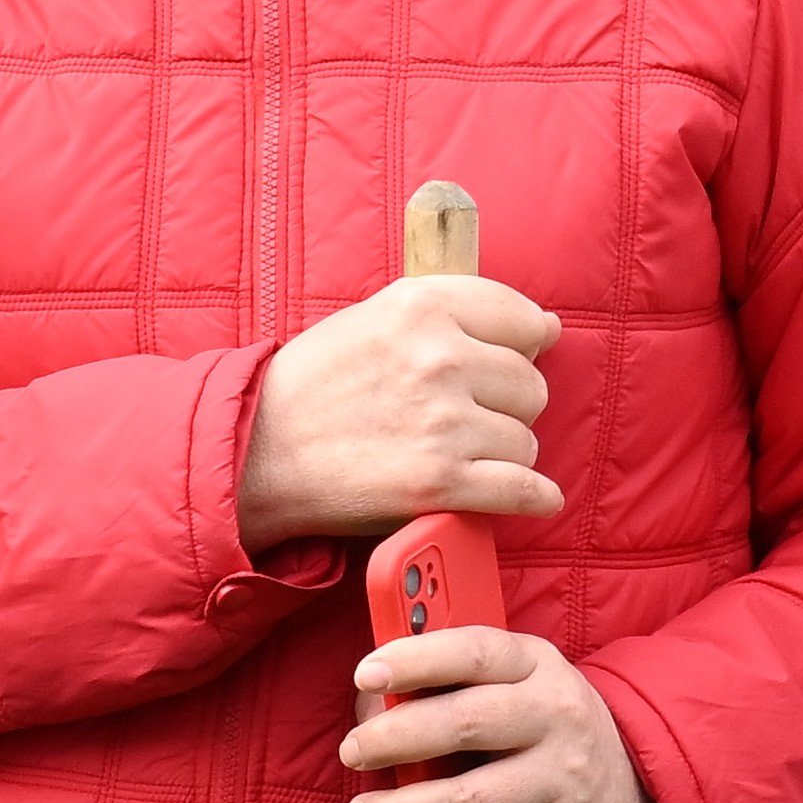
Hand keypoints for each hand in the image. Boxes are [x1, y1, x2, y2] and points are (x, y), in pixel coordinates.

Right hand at [237, 273, 556, 546]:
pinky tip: (531, 495)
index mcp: (421, 306)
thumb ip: (452, 313)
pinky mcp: (440, 483)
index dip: (521, 345)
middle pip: (529, 383)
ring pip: (526, 439)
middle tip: (468, 416)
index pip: (520, 319)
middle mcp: (438, 358)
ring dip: (504, 452)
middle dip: (507, 404)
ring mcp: (442, 423)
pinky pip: (523, 488)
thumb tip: (547, 327)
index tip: (509, 360)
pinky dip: (533, 497)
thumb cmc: (313, 384)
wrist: (256, 451)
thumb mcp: (374, 317)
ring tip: (463, 454)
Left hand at [341, 623, 660, 802]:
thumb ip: (450, 679)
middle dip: (394, 740)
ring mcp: (559, 782)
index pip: (474, 651)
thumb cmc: (542, 722)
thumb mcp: (516, 679)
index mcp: (536, 665)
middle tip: (352, 752)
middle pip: (466, 724)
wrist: (634, 786)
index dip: (416, 660)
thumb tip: (369, 701)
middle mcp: (554, 717)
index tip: (365, 673)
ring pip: (470, 802)